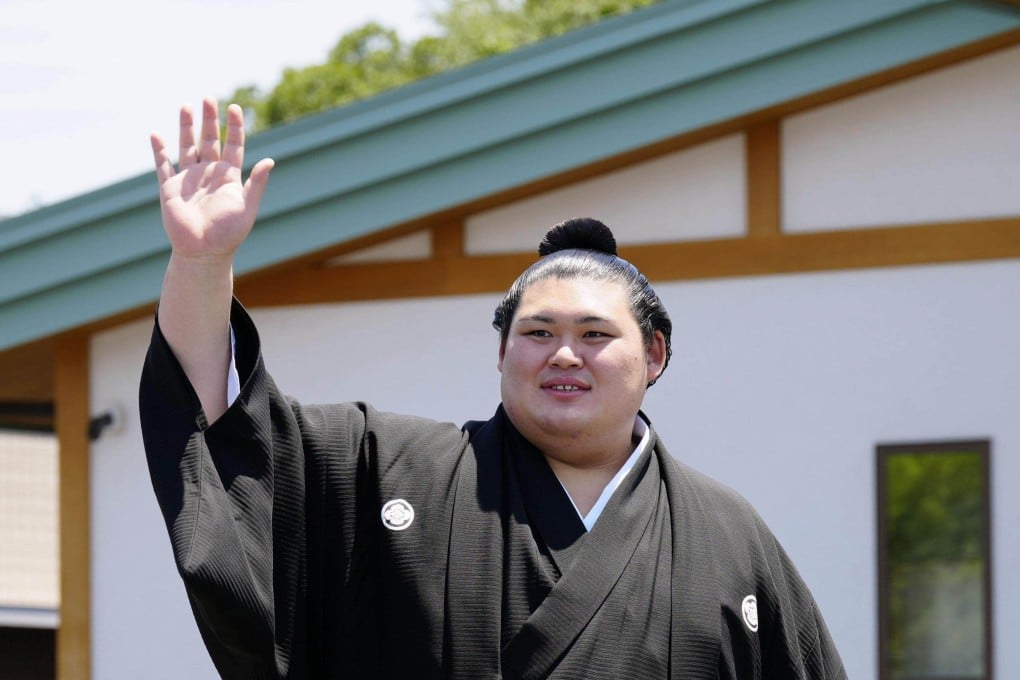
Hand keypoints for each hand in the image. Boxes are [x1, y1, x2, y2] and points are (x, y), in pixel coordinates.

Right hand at [150, 98, 273, 261]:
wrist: (203, 253)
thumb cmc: (229, 234)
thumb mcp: (247, 207)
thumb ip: (256, 184)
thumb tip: (270, 161)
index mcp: (229, 177)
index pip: (233, 145)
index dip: (234, 127)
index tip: (234, 108)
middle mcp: (209, 175)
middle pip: (209, 141)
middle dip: (209, 120)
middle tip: (208, 98)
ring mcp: (189, 180)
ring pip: (187, 147)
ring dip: (186, 127)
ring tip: (186, 106)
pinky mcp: (170, 189)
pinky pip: (163, 166)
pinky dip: (159, 151)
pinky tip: (155, 134)